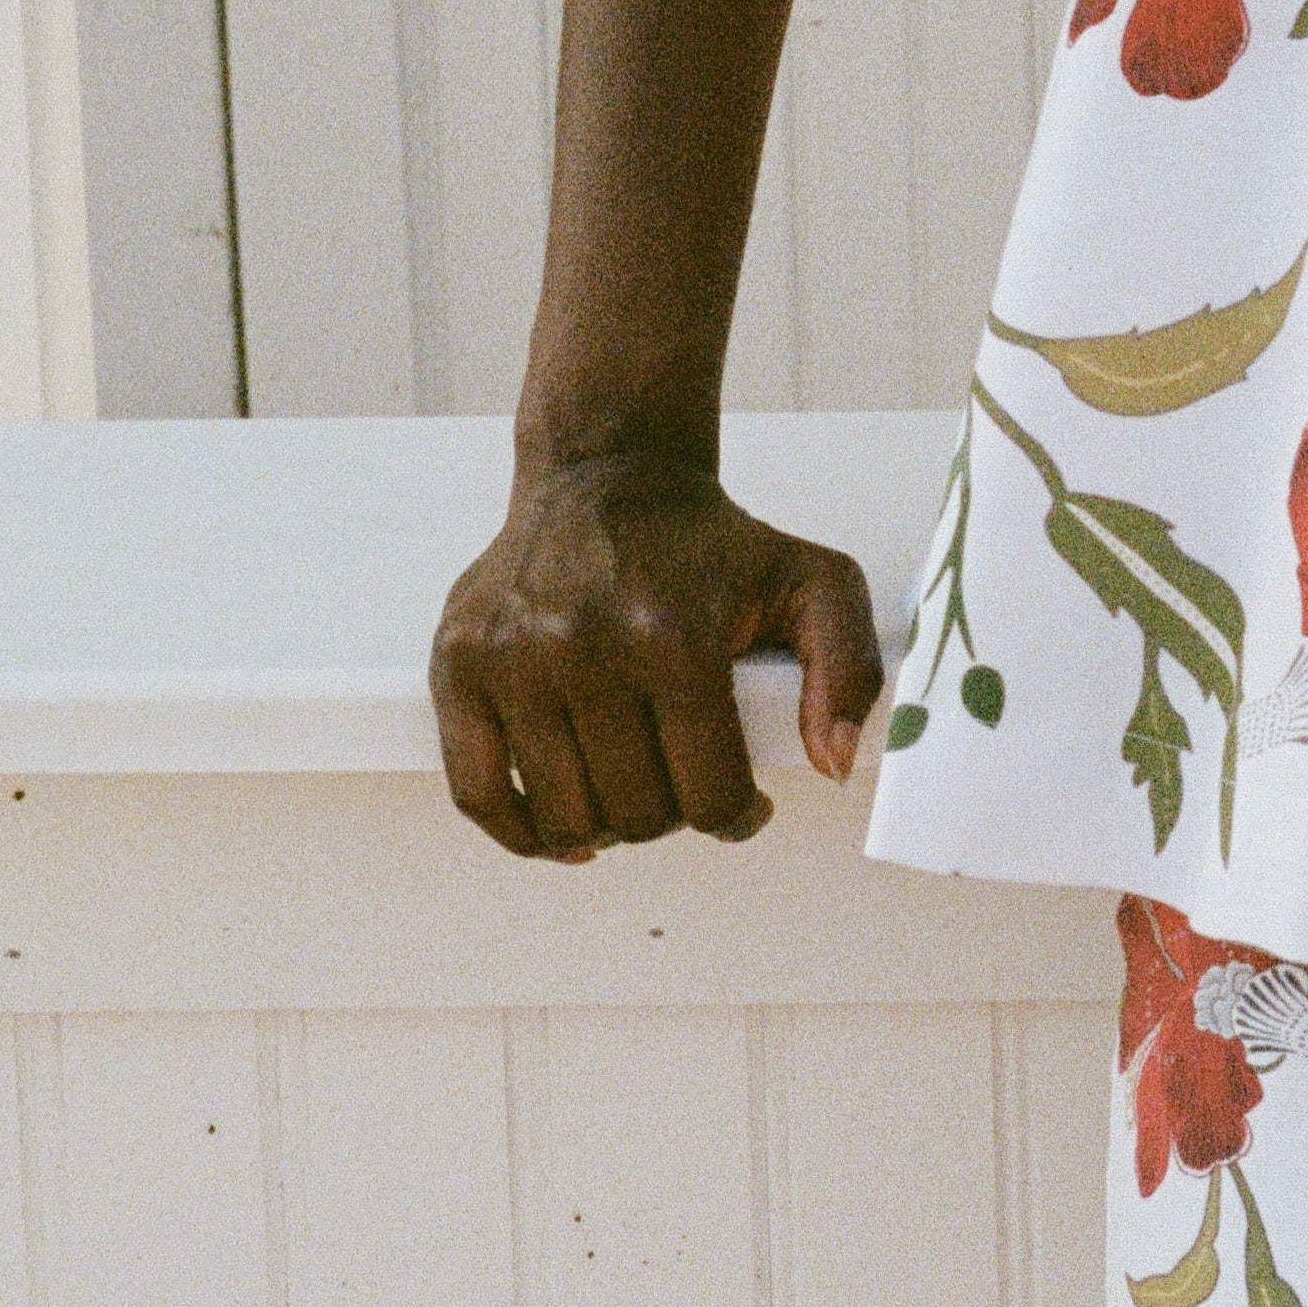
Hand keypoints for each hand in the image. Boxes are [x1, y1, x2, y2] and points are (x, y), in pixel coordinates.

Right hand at [430, 453, 883, 856]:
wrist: (605, 476)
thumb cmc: (711, 544)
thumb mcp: (815, 582)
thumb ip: (850, 669)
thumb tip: (833, 765)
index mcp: (673, 638)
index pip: (709, 796)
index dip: (736, 819)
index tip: (740, 805)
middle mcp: (583, 648)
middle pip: (636, 814)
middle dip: (671, 816)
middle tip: (680, 783)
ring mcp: (511, 658)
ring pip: (563, 816)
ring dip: (605, 827)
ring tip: (628, 794)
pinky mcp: (458, 663)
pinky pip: (476, 792)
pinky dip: (520, 830)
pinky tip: (558, 827)